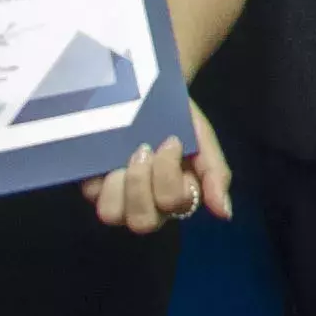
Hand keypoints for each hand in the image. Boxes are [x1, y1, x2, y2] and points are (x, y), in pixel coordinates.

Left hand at [85, 106, 234, 233]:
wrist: (149, 94)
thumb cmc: (181, 121)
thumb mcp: (203, 141)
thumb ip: (216, 176)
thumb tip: (224, 214)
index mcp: (178, 199)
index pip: (173, 203)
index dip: (169, 174)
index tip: (172, 140)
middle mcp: (148, 206)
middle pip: (142, 221)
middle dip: (142, 184)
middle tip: (143, 150)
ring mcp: (118, 199)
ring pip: (112, 215)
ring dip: (119, 185)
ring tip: (124, 157)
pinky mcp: (93, 187)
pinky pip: (91, 195)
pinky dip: (98, 177)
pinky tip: (107, 157)